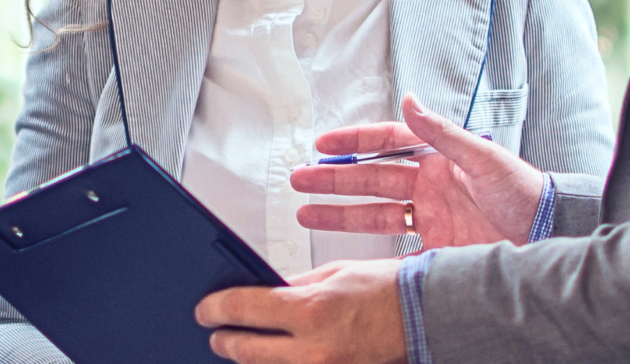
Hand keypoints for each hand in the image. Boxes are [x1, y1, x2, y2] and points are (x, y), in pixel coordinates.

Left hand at [196, 259, 406, 363]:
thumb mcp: (334, 273)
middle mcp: (313, 348)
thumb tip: (261, 292)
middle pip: (245, 351)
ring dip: (249, 359)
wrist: (425, 318)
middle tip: (215, 333)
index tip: (204, 309)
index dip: (215, 309)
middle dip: (224, 341)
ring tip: (240, 347)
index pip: (243, 310)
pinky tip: (274, 357)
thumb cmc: (387, 291)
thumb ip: (294, 285)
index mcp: (310, 309)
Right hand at [291, 95, 548, 249]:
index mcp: (437, 159)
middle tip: (299, 178)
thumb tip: (411, 100)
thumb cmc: (524, 190)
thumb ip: (441, 132)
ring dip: (340, 212)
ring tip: (305, 212)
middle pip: (370, 180)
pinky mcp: (437, 247)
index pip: (386, 144)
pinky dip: (371, 250)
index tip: (323, 144)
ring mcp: (431, 217)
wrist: (549, 232)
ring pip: (374, 214)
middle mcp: (429, 186)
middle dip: (333, 179)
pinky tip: (346, 249)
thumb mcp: (482, 158)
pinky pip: (396, 247)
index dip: (353, 143)